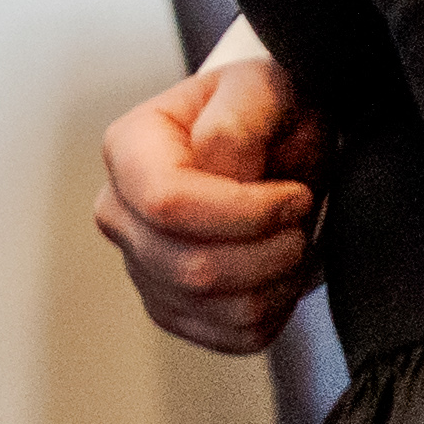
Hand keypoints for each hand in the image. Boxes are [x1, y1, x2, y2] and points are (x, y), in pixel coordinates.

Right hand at [100, 41, 325, 355]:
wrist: (277, 139)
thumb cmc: (266, 110)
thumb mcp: (262, 87)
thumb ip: (236, 120)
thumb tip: (214, 165)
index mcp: (130, 150)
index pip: (169, 204)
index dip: (247, 212)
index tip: (296, 196)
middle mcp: (120, 212)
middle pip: (192, 267)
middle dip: (272, 251)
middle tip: (303, 220)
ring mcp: (140, 265)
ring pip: (215, 308)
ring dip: (279, 280)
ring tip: (296, 241)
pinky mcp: (173, 306)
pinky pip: (230, 336)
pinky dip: (276, 310)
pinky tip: (283, 272)